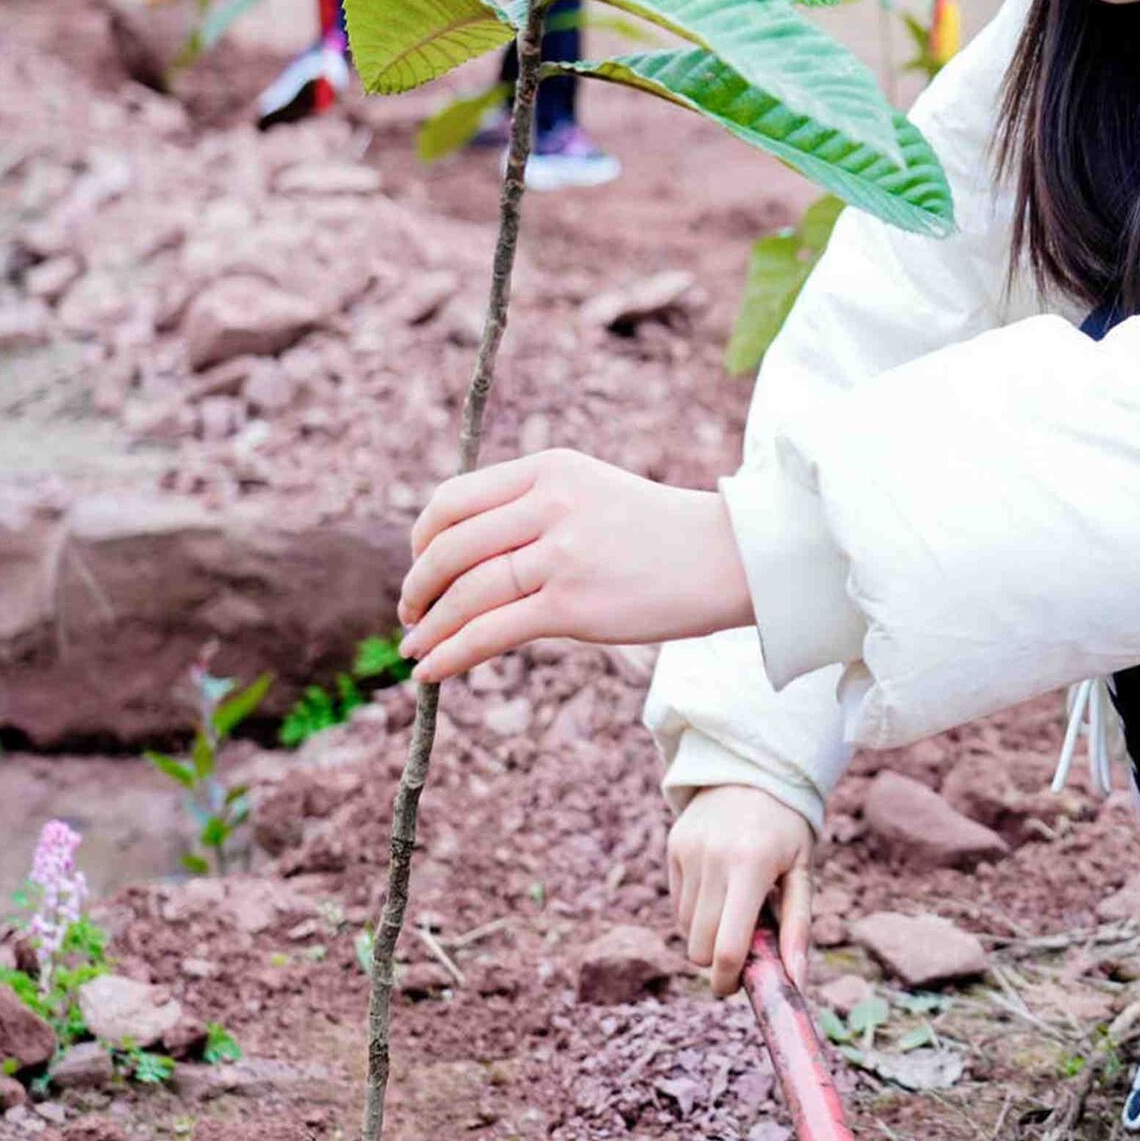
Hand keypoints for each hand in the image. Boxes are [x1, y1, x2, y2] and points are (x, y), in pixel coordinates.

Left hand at [396, 449, 753, 680]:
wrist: (729, 558)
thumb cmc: (660, 534)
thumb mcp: (591, 495)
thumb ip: (532, 510)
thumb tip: (463, 552)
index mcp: (549, 468)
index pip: (452, 499)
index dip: (421, 539)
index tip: (419, 567)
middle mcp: (550, 503)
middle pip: (448, 546)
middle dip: (416, 587)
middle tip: (409, 615)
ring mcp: (561, 554)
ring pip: (465, 592)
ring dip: (428, 627)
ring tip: (414, 648)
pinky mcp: (573, 605)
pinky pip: (490, 632)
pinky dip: (450, 654)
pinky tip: (431, 671)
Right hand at [668, 785, 813, 995]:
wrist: (754, 770)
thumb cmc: (787, 828)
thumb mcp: (802, 872)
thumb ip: (798, 927)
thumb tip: (796, 980)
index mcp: (751, 866)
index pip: (728, 945)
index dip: (727, 979)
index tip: (733, 989)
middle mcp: (714, 858)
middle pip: (700, 945)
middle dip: (717, 960)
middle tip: (742, 949)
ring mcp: (689, 851)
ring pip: (686, 927)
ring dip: (707, 933)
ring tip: (734, 909)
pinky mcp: (673, 847)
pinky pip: (678, 903)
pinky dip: (696, 910)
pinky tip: (719, 888)